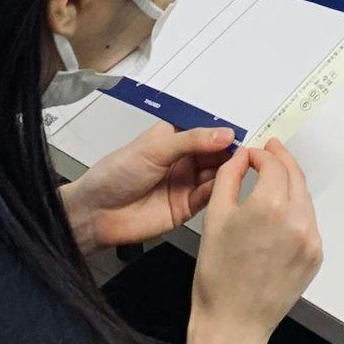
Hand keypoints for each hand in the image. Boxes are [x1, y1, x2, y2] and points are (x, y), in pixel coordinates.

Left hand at [59, 122, 234, 257]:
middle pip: (215, 152)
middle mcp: (183, 159)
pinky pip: (209, 197)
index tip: (240, 131)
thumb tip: (224, 133)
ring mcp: (186, 183)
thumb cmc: (114, 175)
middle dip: (230, 151)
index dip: (222, 131)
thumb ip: (191, 141)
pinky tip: (225, 185)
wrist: (96, 213)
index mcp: (173, 138)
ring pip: (216, 174)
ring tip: (240, 166)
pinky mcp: (187, 207)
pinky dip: (219, 190)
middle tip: (247, 150)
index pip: (205, 130)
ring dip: (228, 170)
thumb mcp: (154, 149)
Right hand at [187, 138, 322, 343]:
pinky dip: (296, 211)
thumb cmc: (218, 274)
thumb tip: (242, 157)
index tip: (251, 154)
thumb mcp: (215, 217)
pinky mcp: (315, 256)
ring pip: (304, 198)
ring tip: (274, 181)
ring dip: (290, 185)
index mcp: (270, 206)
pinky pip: (308, 223)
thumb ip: (229, 177)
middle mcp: (297, 219)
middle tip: (270, 151)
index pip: (273, 164)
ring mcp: (311, 239)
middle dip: (281, 161)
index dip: (261, 154)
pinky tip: (280, 214)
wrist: (233, 323)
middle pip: (295, 176)